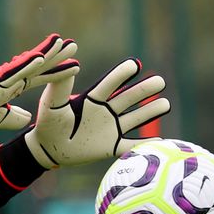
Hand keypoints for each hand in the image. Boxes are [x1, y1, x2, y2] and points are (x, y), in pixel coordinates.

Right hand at [0, 34, 77, 131]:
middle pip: (40, 66)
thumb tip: (30, 117)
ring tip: (61, 42)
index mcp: (14, 88)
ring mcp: (6, 80)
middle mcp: (13, 80)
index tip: (75, 65)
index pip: (41, 77)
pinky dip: (28, 66)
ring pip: (31, 65)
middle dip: (57, 56)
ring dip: (47, 53)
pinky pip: (16, 74)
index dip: (58, 71)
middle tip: (74, 45)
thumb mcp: (1, 119)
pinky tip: (40, 58)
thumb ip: (16, 117)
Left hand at [24, 57, 169, 167]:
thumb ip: (60, 87)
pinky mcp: (111, 146)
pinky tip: (161, 139)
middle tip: (159, 82)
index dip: (121, 74)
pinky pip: (132, 145)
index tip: (134, 64)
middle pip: (128, 98)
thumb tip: (70, 64)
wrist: (48, 150)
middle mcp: (104, 111)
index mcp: (91, 99)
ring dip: (150, 111)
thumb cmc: (48, 124)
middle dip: (144, 90)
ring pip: (135, 118)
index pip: (109, 84)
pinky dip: (146, 144)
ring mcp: (110, 129)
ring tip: (165, 104)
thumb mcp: (52, 104)